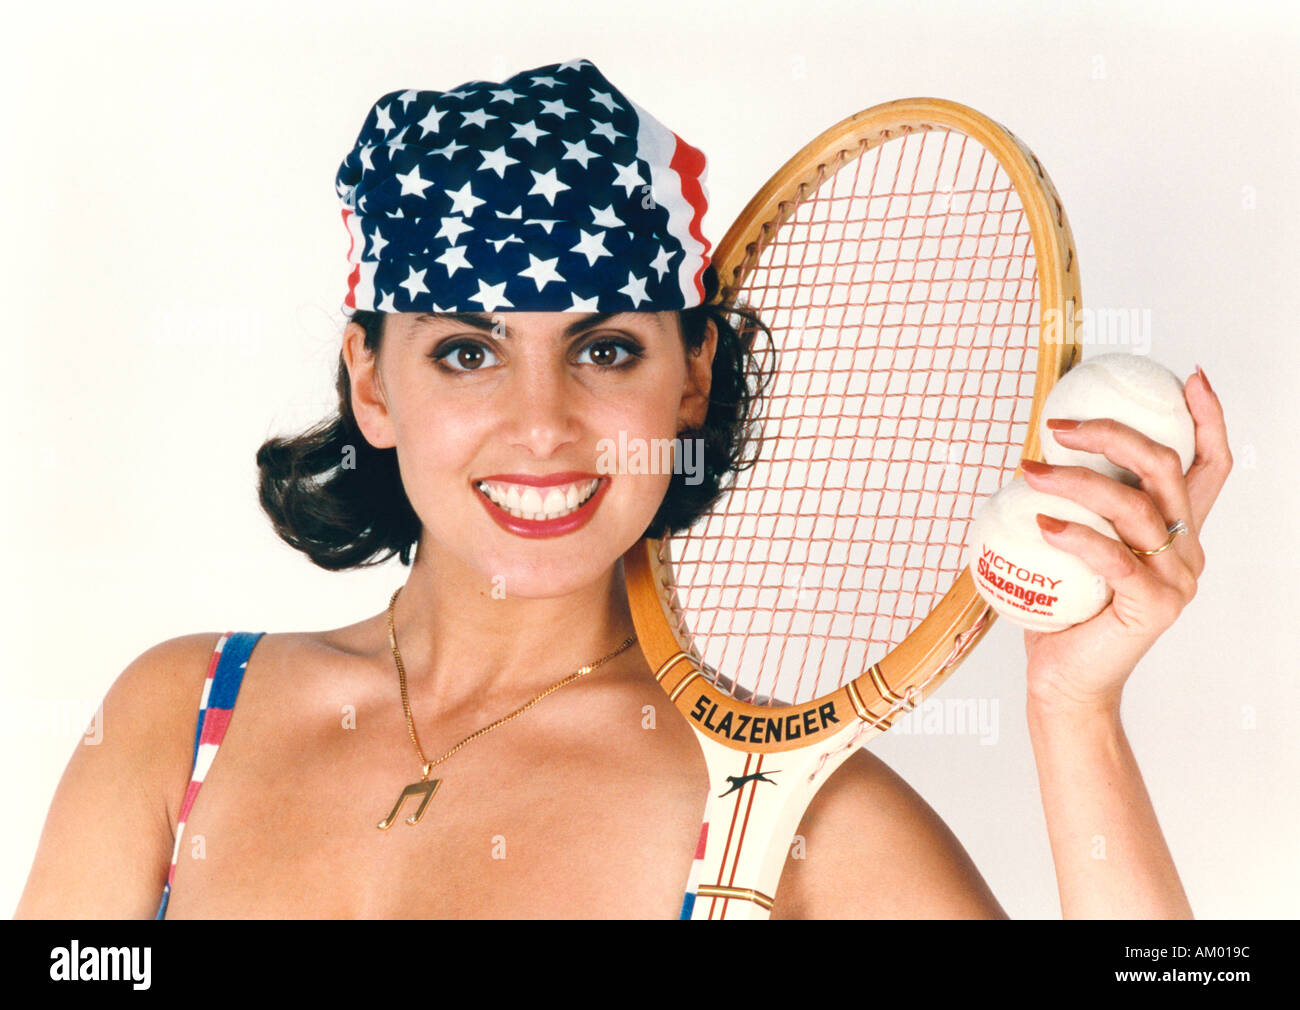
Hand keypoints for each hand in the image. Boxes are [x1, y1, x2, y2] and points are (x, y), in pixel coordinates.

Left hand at [1018, 368, 1231, 713]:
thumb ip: (1074, 508)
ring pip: (1133, 505)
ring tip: (1029, 470)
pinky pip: (1113, 557)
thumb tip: (1033, 454)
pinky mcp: (1153, 605)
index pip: (1209, 464)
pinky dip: (1075, 535)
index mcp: (1177, 530)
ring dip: (1076, 480)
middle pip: (1164, 467)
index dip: (1207, 417)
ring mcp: (1176, 578)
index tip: (1186, 376)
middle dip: (1113, 433)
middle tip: (1057, 426)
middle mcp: (1187, 548)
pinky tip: (1041, 523)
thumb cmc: (1063, 613)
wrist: (1067, 682)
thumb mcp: (1073, 548)